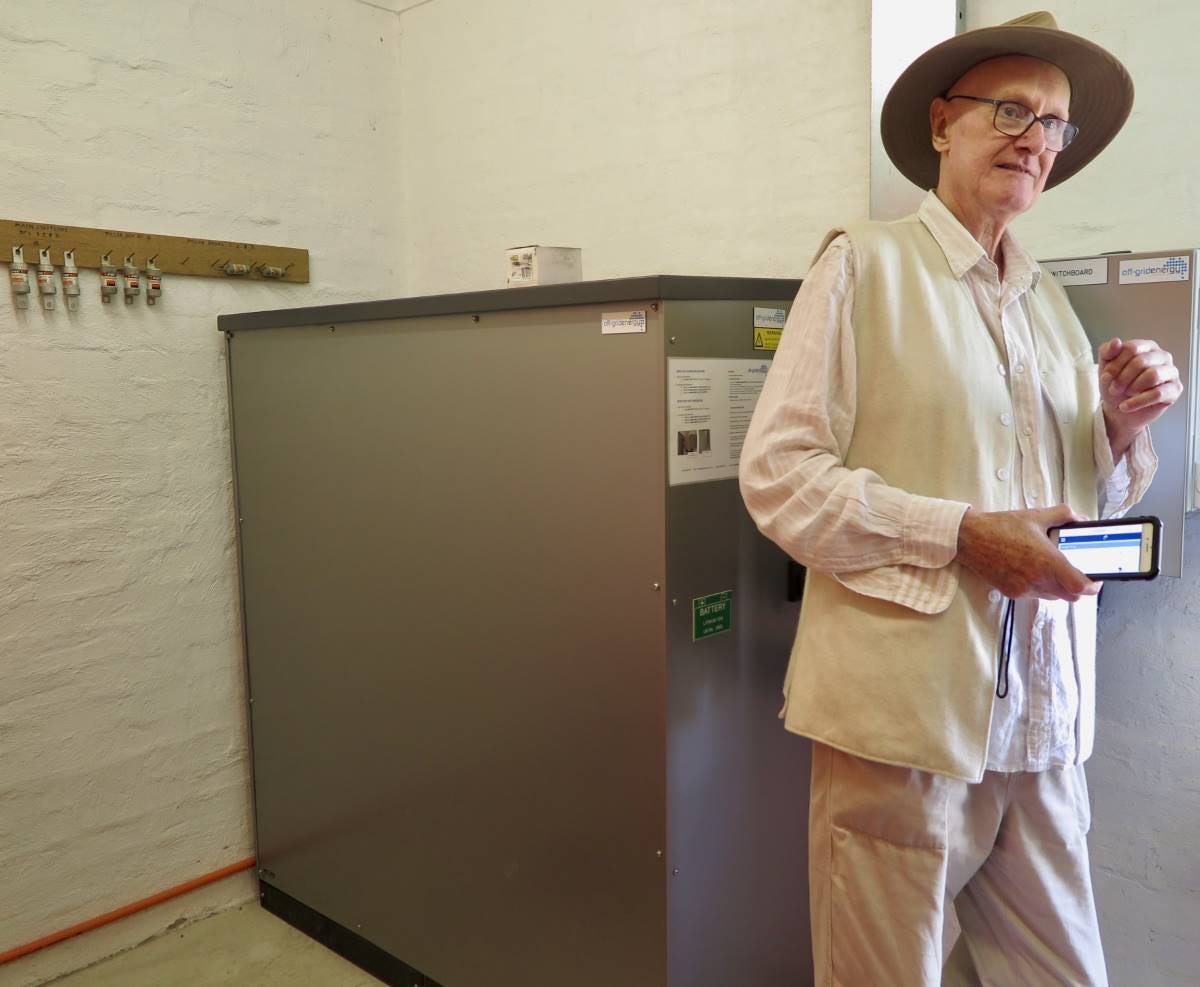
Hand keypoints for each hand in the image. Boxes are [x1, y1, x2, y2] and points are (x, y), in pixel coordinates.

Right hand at [956, 503, 1100, 601]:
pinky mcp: (1011, 592)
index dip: (1093, 586)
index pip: (1080, 586)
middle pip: (1070, 596)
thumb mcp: (1035, 516)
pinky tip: (1032, 571)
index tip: (1096, 578)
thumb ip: (1062, 515)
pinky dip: (1040, 587)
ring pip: (1053, 597)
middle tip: (1077, 573)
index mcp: (1047, 561)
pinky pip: (1034, 595)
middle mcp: (1037, 579)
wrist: (969, 538)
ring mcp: (1024, 588)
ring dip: (1058, 587)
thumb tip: (1079, 519)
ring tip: (1051, 569)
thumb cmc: (1000, 527)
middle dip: (1077, 586)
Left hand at [1098, 338, 1181, 453]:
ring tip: (1125, 395)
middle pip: (1141, 361)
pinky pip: (1158, 394)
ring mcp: (1171, 372)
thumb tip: (1116, 341)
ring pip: (1153, 375)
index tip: (1107, 376)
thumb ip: (1107, 352)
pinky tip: (1126, 406)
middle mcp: (1162, 356)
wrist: (1120, 409)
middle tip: (1114, 389)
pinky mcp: (1175, 389)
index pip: (1132, 348)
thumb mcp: (1105, 367)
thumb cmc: (1116, 385)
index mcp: (1147, 346)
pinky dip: (1137, 402)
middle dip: (1122, 378)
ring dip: (1132, 388)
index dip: (1115, 364)